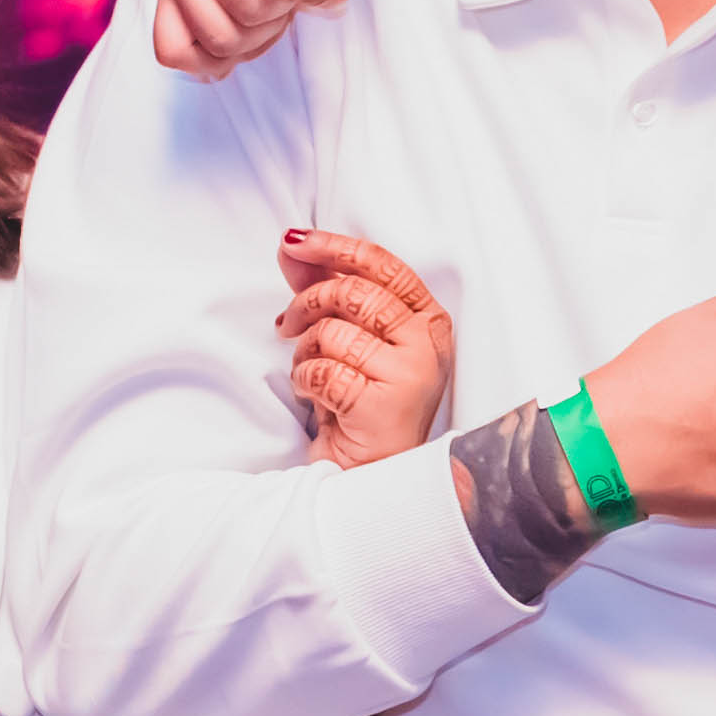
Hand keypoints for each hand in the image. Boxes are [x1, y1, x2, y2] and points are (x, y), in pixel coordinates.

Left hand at [277, 227, 457, 467]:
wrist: (369, 472)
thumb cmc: (361, 403)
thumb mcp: (349, 338)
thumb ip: (327, 289)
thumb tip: (292, 247)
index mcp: (428, 320)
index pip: (383, 266)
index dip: (334, 248)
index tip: (294, 243)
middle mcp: (428, 344)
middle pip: (351, 293)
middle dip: (306, 304)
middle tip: (286, 326)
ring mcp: (413, 375)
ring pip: (333, 333)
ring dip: (304, 353)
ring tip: (313, 373)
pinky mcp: (386, 405)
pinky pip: (323, 372)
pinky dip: (306, 383)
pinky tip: (317, 399)